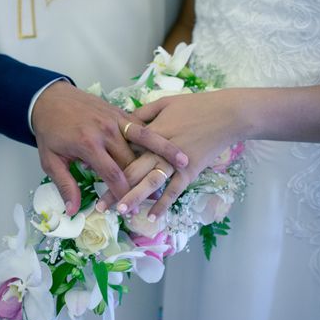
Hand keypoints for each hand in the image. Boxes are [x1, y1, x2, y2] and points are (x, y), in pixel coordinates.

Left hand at [31, 81, 188, 214]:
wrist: (50, 97)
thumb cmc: (50, 131)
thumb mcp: (50, 160)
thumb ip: (64, 184)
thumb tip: (73, 210)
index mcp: (88, 144)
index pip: (113, 174)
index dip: (124, 193)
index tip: (132, 209)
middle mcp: (106, 131)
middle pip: (132, 159)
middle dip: (145, 179)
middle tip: (159, 194)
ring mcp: (115, 118)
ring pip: (145, 137)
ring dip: (164, 150)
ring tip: (184, 160)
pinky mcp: (120, 111)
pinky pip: (141, 125)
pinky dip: (155, 136)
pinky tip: (170, 143)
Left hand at [109, 90, 251, 218]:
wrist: (227, 114)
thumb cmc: (196, 105)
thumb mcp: (165, 102)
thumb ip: (142, 113)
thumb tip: (124, 122)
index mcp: (149, 130)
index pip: (124, 150)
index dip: (108, 163)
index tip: (92, 172)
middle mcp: (159, 148)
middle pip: (133, 170)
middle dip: (116, 189)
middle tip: (100, 205)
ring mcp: (175, 161)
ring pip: (151, 182)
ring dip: (136, 198)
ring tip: (122, 212)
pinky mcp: (190, 170)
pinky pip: (174, 190)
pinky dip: (164, 204)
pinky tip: (152, 217)